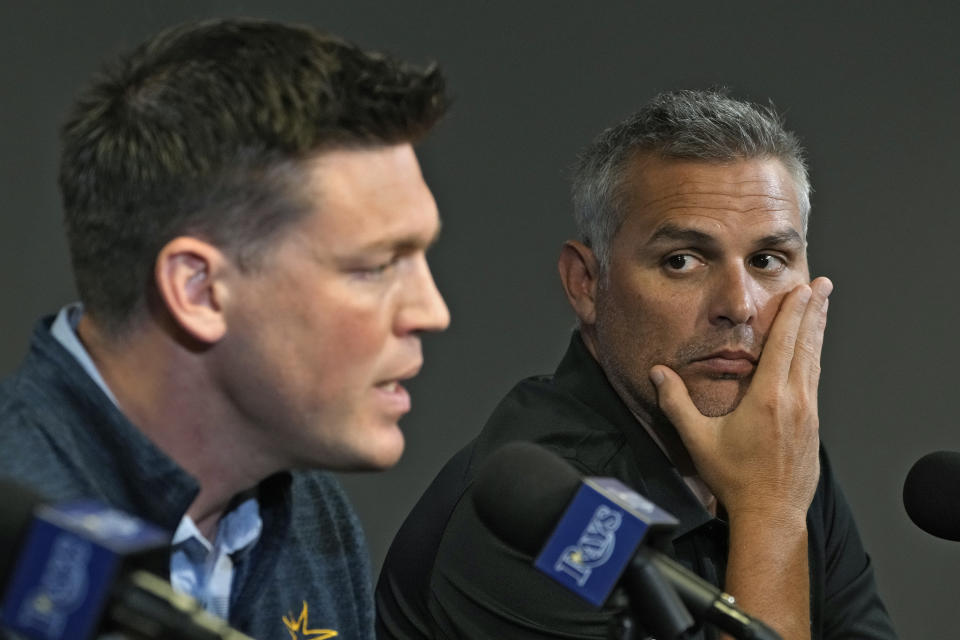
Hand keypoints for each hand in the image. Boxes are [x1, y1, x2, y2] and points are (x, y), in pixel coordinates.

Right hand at [649, 277, 832, 522]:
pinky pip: (814, 380)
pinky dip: (813, 357)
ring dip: (817, 331)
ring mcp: (808, 413)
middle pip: (807, 345)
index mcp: (768, 398)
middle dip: (814, 311)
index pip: (784, 344)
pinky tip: (812, 353)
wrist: (770, 514)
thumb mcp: (698, 440)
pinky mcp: (812, 426)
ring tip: (821, 308)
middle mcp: (794, 401)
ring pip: (814, 361)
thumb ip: (676, 403)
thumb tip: (657, 373)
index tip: (801, 289)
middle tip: (822, 284)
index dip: (793, 312)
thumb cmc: (733, 479)